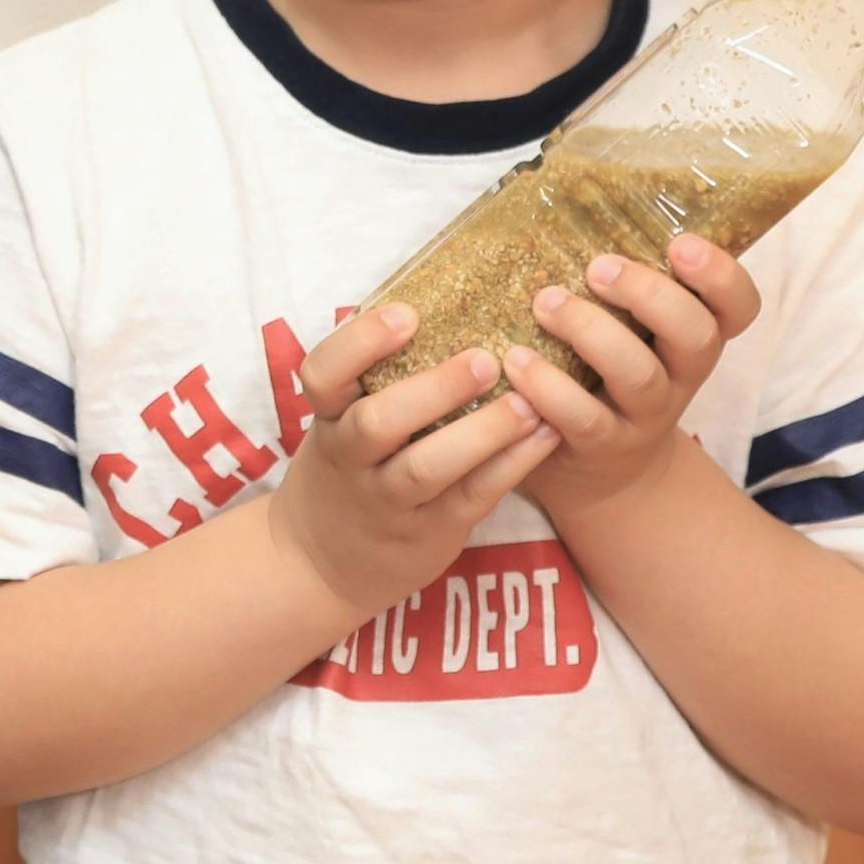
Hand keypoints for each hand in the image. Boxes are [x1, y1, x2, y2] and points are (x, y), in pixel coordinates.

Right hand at [264, 303, 561, 616]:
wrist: (318, 564)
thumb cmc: (344, 471)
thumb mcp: (336, 424)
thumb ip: (374, 380)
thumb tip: (442, 300)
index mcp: (326, 419)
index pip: (322, 373)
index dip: (361, 342)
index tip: (408, 313)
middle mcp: (350, 459)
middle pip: (378, 422)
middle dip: (433, 389)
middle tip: (485, 358)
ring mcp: (388, 500)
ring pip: (428, 467)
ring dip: (481, 433)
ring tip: (528, 403)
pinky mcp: (429, 532)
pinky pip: (472, 496)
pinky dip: (511, 465)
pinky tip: (545, 436)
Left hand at [506, 232, 762, 522]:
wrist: (603, 474)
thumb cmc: (605, 376)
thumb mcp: (627, 330)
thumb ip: (616, 285)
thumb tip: (561, 204)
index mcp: (691, 336)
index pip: (739, 307)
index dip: (721, 276)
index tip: (680, 245)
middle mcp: (680, 375)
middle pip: (695, 335)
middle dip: (650, 294)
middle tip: (599, 267)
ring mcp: (644, 415)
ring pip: (638, 374)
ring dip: (591, 331)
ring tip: (545, 302)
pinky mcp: (601, 446)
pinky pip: (583, 417)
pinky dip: (548, 387)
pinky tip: (516, 361)